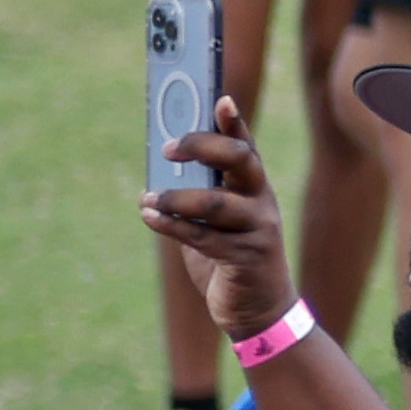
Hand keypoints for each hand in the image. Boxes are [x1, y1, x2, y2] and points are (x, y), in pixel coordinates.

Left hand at [148, 101, 291, 343]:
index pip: (245, 145)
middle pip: (239, 160)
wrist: (256, 310)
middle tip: (169, 148)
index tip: (219, 99)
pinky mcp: (245, 258)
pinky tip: (149, 216)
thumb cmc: (229, 258)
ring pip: (216, 202)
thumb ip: (196, 197)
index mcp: (253, 187)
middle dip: (204, 146)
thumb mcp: (214, 223)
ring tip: (149, 198)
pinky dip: (171, 224)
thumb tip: (153, 178)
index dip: (234, 122)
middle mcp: (261, 202)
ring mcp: (257, 229)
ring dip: (176, 197)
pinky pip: (202, 237)